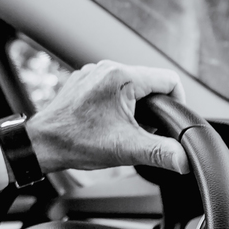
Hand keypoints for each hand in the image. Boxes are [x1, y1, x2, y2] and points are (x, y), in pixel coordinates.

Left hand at [25, 60, 189, 174]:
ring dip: (136, 107)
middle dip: (154, 108)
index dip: (177, 103)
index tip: (170, 122)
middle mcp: (106, 68)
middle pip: (150, 82)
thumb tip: (186, 160)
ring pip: (131, 85)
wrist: (42, 144)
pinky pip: (111, 87)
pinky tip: (109, 123)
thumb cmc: (77, 142)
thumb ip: (162, 153)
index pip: (169, 80)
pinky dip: (117, 104)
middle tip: (145, 131)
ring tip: (125, 129)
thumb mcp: (127, 149)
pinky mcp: (83, 82)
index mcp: (121, 76)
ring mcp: (93, 74)